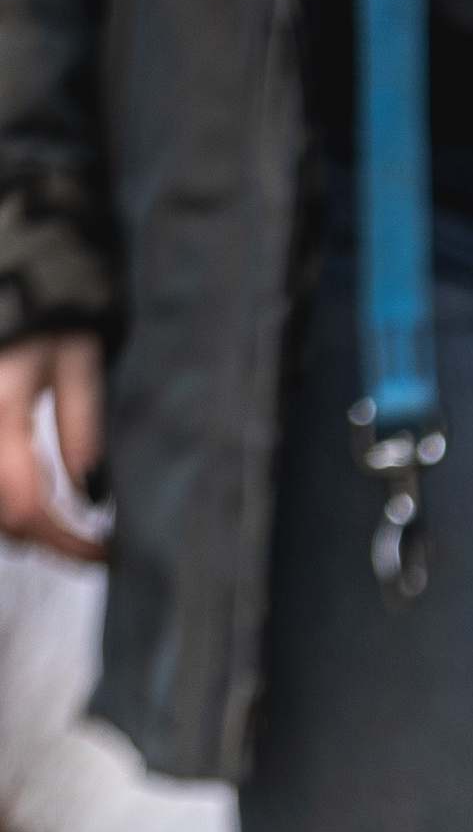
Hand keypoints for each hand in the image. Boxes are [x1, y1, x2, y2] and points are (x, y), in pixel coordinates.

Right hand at [0, 334, 106, 561]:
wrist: (11, 278)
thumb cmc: (47, 312)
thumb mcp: (77, 361)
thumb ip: (81, 428)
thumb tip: (91, 494)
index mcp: (3, 411)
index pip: (28, 506)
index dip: (67, 543)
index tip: (104, 553)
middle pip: (2, 517)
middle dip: (45, 540)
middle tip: (87, 545)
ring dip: (22, 526)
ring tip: (63, 527)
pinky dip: (7, 501)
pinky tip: (33, 499)